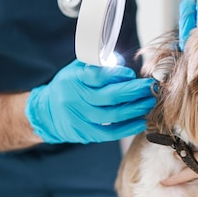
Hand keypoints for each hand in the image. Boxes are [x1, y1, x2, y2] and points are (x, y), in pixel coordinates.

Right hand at [25, 59, 155, 143]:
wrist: (46, 113)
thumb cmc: (68, 87)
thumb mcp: (76, 70)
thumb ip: (97, 64)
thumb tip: (121, 63)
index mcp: (74, 79)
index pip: (97, 75)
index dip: (117, 74)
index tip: (131, 74)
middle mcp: (76, 99)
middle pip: (110, 96)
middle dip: (134, 91)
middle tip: (151, 87)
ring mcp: (81, 118)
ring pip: (113, 115)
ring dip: (136, 109)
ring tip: (150, 102)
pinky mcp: (86, 133)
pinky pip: (111, 132)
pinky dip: (128, 128)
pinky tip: (141, 122)